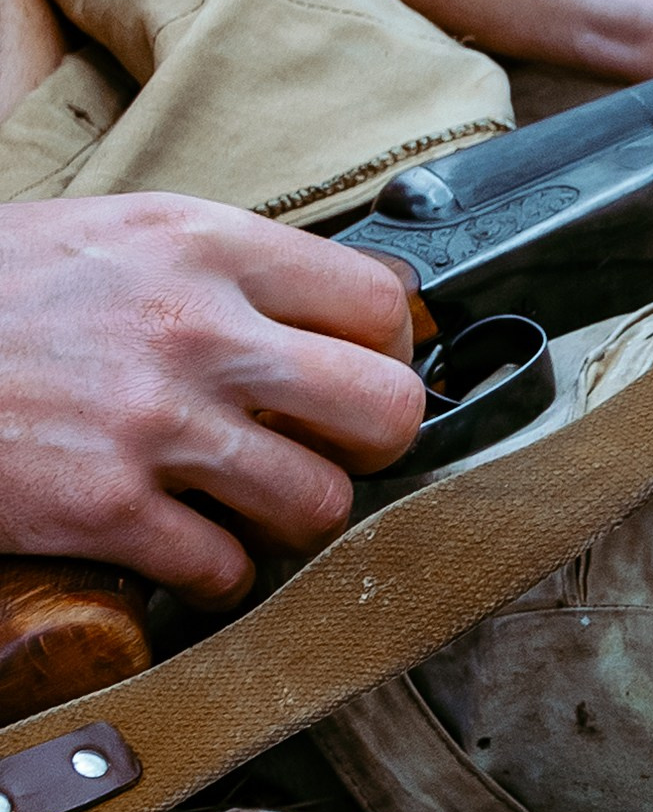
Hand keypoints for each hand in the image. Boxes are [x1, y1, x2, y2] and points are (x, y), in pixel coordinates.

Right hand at [0, 198, 423, 600]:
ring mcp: (155, 423)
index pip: (380, 303)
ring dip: (292, 520)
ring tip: (249, 506)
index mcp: (205, 245)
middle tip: (327, 450)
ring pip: (319, 504)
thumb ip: (220, 267)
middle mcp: (197, 330)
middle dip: (370, 445)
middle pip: (385, 411)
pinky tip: (183, 550)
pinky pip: (224, 570)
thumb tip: (319, 315)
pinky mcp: (105, 510)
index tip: (361, 375)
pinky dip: (214, 576)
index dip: (388, 352)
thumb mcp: (115, 235)